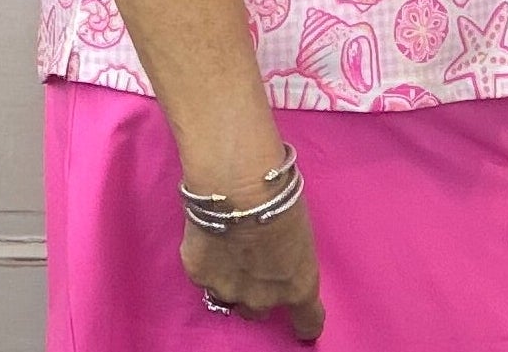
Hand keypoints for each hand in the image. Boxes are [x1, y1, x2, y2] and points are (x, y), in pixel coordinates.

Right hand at [180, 194, 325, 341]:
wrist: (238, 183)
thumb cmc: (280, 193)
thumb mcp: (300, 227)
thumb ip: (289, 254)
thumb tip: (277, 251)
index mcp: (298, 285)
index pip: (308, 321)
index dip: (306, 323)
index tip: (303, 325)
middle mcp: (264, 298)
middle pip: (260, 310)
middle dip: (257, 290)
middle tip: (253, 262)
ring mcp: (229, 290)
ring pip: (228, 297)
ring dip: (230, 280)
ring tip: (228, 247)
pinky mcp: (199, 275)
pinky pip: (204, 275)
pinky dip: (207, 259)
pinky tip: (208, 234)